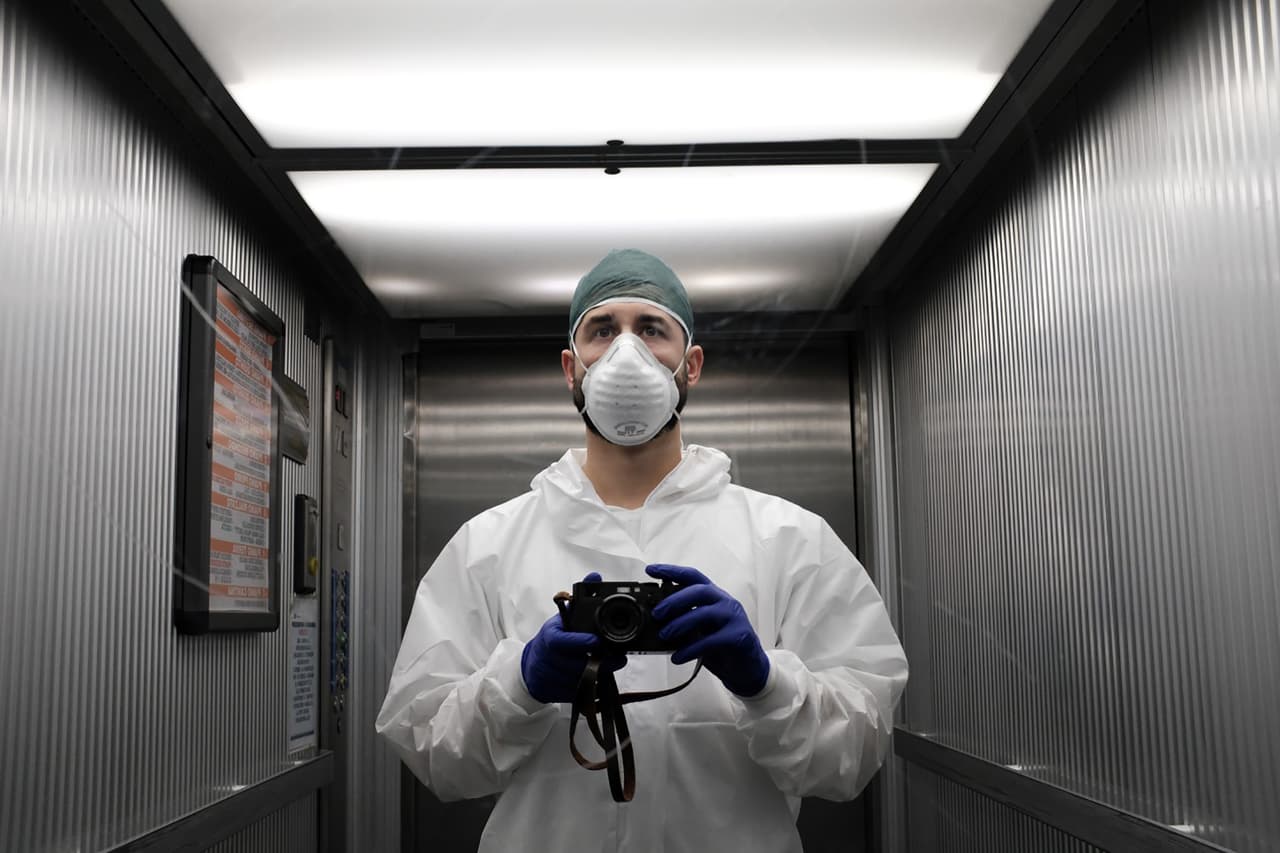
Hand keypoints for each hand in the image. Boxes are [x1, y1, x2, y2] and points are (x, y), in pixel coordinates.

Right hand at [521, 572, 624, 703]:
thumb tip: (595, 576)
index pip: (561, 642)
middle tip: (619, 656)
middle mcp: (550, 659)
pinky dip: (594, 685)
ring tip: (614, 663)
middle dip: (601, 661)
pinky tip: (601, 675)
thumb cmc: (553, 639)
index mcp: (550, 638)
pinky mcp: (561, 695)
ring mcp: (554, 679)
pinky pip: (582, 693)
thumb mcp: (563, 618)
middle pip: (577, 664)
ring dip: (602, 673)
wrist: (533, 669)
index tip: (596, 641)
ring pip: (583, 680)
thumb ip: (580, 599)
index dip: (579, 642)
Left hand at [647, 564, 770, 696]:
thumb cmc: (720, 646)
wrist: (747, 668)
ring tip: (665, 635)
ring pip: (705, 613)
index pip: (692, 576)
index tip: (651, 570)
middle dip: (674, 600)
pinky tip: (678, 656)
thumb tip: (655, 621)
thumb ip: (683, 620)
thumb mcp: (699, 629)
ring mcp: (734, 618)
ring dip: (681, 623)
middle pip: (699, 591)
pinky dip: (691, 648)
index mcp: (713, 596)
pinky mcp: (739, 637)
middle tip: (657, 613)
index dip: (672, 571)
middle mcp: (725, 602)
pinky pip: (711, 640)